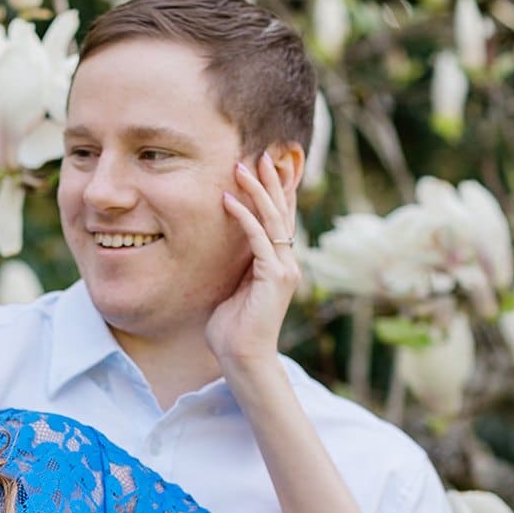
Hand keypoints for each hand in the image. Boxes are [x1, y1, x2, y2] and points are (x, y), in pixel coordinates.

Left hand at [205, 151, 300, 370]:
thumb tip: (226, 242)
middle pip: (282, 212)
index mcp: (279, 263)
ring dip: (258, 191)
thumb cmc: (234, 327)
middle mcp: (287, 263)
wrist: (244, 357)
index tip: (270, 165)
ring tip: (244, 166)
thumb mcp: (235, 286)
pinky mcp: (273, 278)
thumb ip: (238, 264)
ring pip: (273, 220)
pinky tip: (229, 199)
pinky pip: (258, 239)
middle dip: (273, 182)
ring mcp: (283, 269)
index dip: (278, 192)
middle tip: (262, 154)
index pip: (280, 219)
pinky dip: (244, 217)